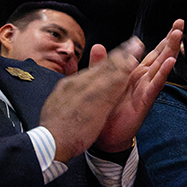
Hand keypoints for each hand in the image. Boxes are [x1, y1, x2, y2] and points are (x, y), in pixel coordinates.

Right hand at [40, 35, 156, 163]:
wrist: (49, 143)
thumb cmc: (54, 129)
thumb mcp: (57, 104)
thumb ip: (67, 92)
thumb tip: (70, 83)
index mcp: (69, 85)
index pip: (92, 70)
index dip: (108, 59)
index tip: (121, 52)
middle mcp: (78, 84)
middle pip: (102, 66)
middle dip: (120, 53)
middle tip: (134, 43)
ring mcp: (86, 92)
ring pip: (108, 71)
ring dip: (124, 59)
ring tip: (137, 49)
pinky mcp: (95, 102)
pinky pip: (112, 84)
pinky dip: (123, 73)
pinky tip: (133, 67)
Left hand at [91, 22, 183, 154]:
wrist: (106, 138)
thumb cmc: (107, 112)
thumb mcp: (101, 83)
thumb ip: (101, 64)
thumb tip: (98, 45)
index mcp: (134, 74)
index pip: (151, 52)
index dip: (163, 39)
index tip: (174, 25)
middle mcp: (143, 79)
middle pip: (160, 55)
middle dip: (171, 40)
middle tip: (180, 23)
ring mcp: (146, 89)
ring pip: (160, 66)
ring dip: (170, 51)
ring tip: (178, 36)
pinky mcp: (145, 100)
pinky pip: (155, 85)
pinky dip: (163, 73)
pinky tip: (171, 62)